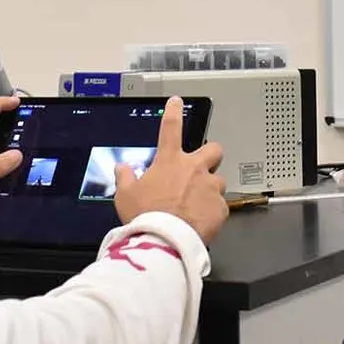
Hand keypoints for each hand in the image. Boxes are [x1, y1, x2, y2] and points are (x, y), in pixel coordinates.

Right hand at [113, 97, 228, 245]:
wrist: (165, 240)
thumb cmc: (145, 217)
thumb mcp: (126, 195)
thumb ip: (125, 178)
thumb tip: (121, 168)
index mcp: (169, 161)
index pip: (170, 128)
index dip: (173, 112)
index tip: (176, 102)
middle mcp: (194, 169)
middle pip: (213, 149)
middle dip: (210, 156)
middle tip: (202, 168)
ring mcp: (210, 187)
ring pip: (219, 181)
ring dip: (210, 189)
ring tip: (197, 205)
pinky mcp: (221, 207)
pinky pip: (220, 207)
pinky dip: (212, 213)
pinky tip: (201, 222)